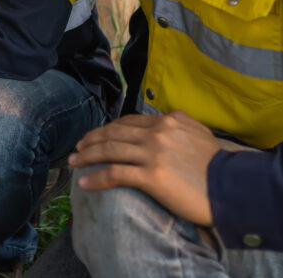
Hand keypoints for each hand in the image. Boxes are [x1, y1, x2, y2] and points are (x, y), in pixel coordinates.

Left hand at [68, 110, 220, 225]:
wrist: (231, 188)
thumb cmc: (217, 165)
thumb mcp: (200, 132)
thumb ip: (180, 121)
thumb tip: (167, 115)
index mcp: (165, 122)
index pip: (127, 122)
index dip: (107, 129)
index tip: (95, 137)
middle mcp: (155, 134)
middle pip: (113, 133)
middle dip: (91, 140)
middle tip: (77, 148)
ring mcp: (152, 154)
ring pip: (109, 150)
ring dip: (87, 156)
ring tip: (73, 163)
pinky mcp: (151, 176)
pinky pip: (115, 174)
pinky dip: (96, 177)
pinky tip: (84, 183)